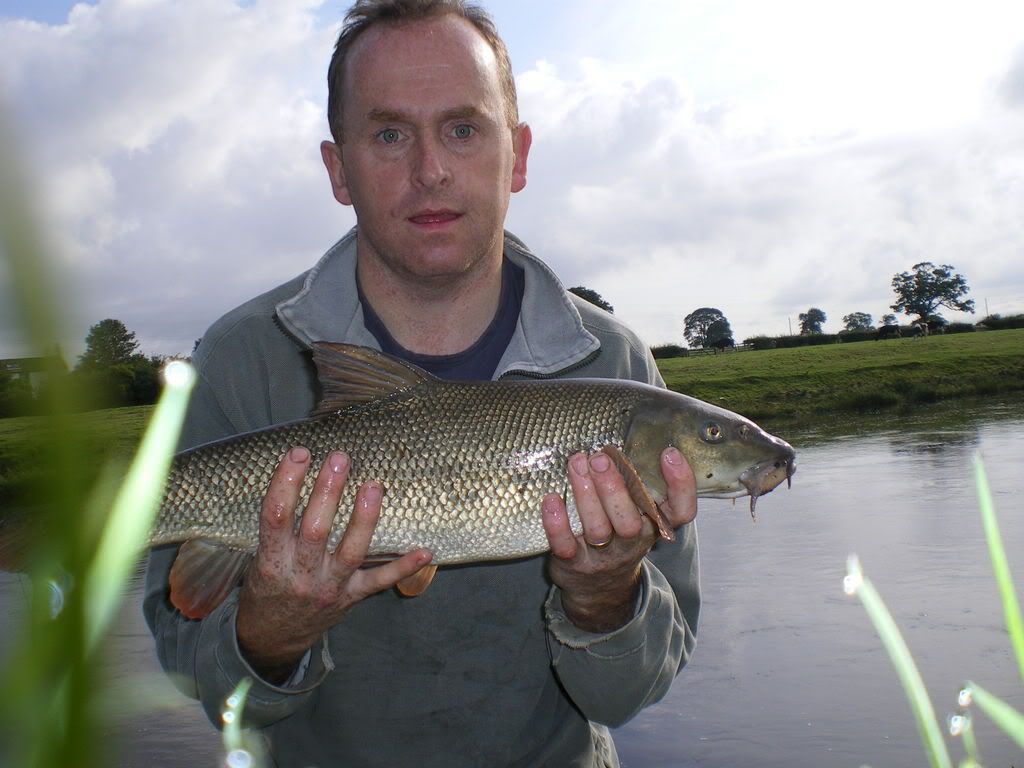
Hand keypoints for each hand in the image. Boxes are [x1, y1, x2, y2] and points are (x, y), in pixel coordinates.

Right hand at [235, 446, 431, 682]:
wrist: (271, 639)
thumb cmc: (266, 587)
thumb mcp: (257, 559)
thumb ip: (277, 526)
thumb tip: (298, 470)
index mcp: (271, 561)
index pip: (275, 516)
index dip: (286, 482)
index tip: (300, 452)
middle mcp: (301, 575)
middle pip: (315, 529)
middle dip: (328, 491)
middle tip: (339, 458)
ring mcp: (329, 587)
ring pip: (351, 552)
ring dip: (364, 518)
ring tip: (374, 486)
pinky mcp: (352, 597)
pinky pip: (380, 581)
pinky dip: (404, 567)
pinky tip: (425, 551)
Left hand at [542, 447, 695, 632]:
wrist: (598, 589)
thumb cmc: (618, 535)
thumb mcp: (637, 514)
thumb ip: (638, 483)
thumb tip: (626, 432)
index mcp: (654, 525)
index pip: (680, 511)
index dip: (680, 484)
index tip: (669, 452)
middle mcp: (633, 542)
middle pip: (630, 520)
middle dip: (614, 486)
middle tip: (600, 456)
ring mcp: (603, 555)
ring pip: (598, 529)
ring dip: (585, 495)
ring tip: (576, 463)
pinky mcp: (574, 564)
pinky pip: (565, 546)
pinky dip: (557, 524)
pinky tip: (551, 499)